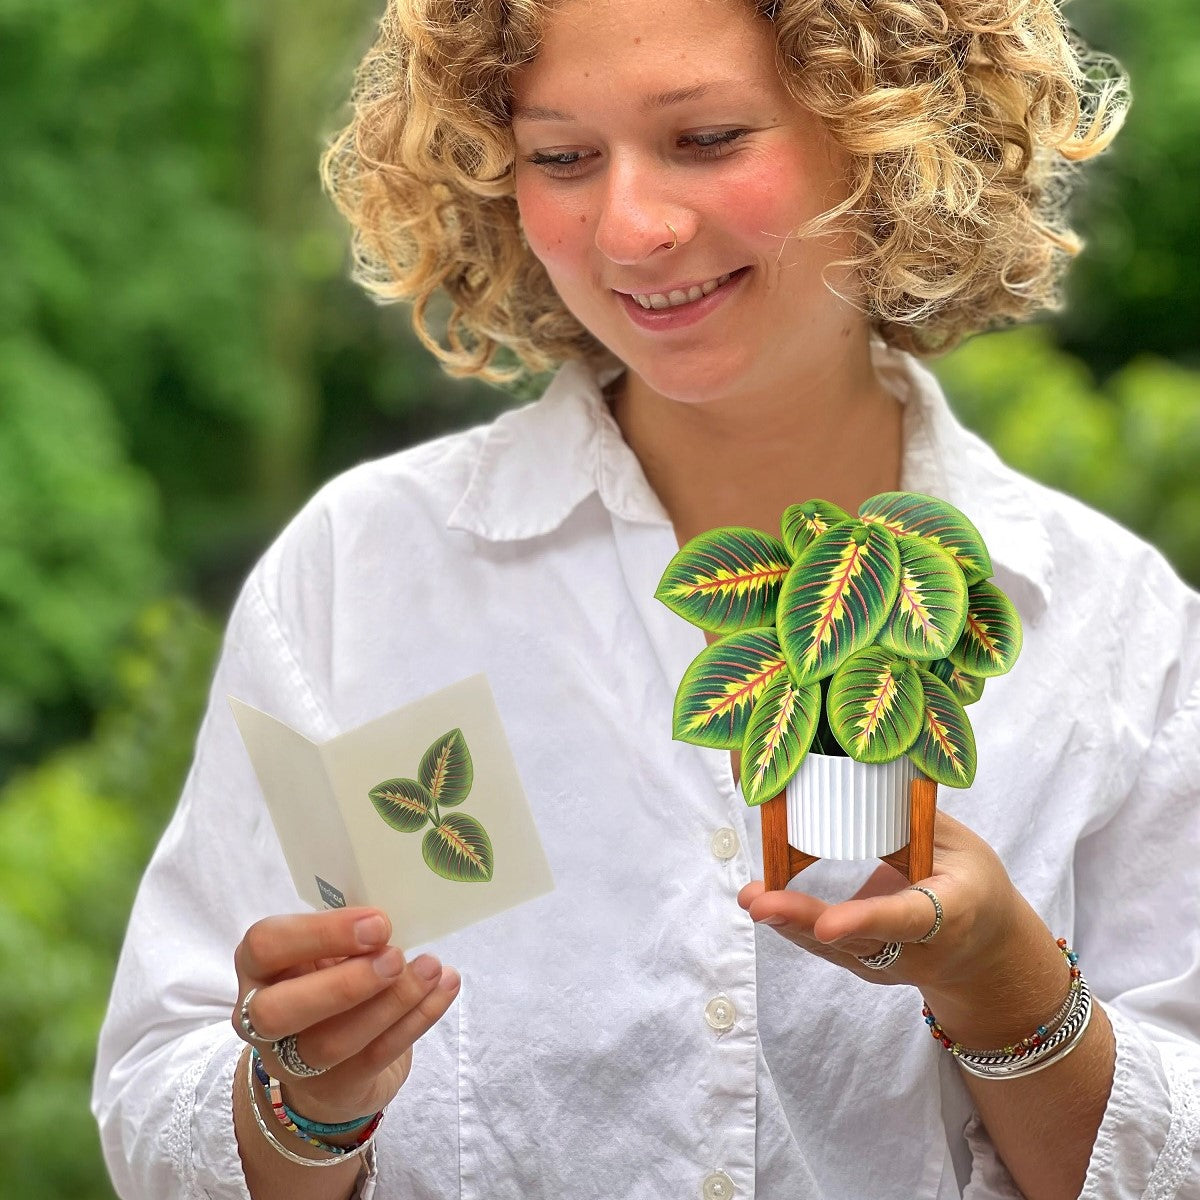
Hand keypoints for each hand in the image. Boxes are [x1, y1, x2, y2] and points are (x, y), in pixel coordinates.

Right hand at [232, 906, 459, 1124]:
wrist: (331, 1068)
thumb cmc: (329, 983)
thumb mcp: (326, 952)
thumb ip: (346, 935)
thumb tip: (390, 918)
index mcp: (258, 968)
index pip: (265, 946)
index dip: (319, 934)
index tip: (377, 923)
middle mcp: (260, 1019)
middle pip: (278, 1011)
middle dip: (344, 983)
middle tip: (396, 957)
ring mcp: (293, 1062)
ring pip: (332, 1041)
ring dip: (391, 1002)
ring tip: (432, 969)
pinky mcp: (336, 1087)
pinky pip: (377, 1056)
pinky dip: (418, 1019)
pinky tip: (445, 988)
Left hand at [738, 810, 1037, 1001]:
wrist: (986, 953)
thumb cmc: (973, 884)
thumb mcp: (961, 847)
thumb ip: (914, 821)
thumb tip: (866, 776)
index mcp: (950, 914)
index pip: (905, 918)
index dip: (865, 919)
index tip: (828, 924)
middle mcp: (918, 950)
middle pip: (857, 941)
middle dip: (806, 922)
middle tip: (761, 903)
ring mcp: (891, 965)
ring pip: (836, 949)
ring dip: (789, 923)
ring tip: (752, 898)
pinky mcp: (867, 966)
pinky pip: (827, 948)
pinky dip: (794, 924)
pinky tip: (763, 902)